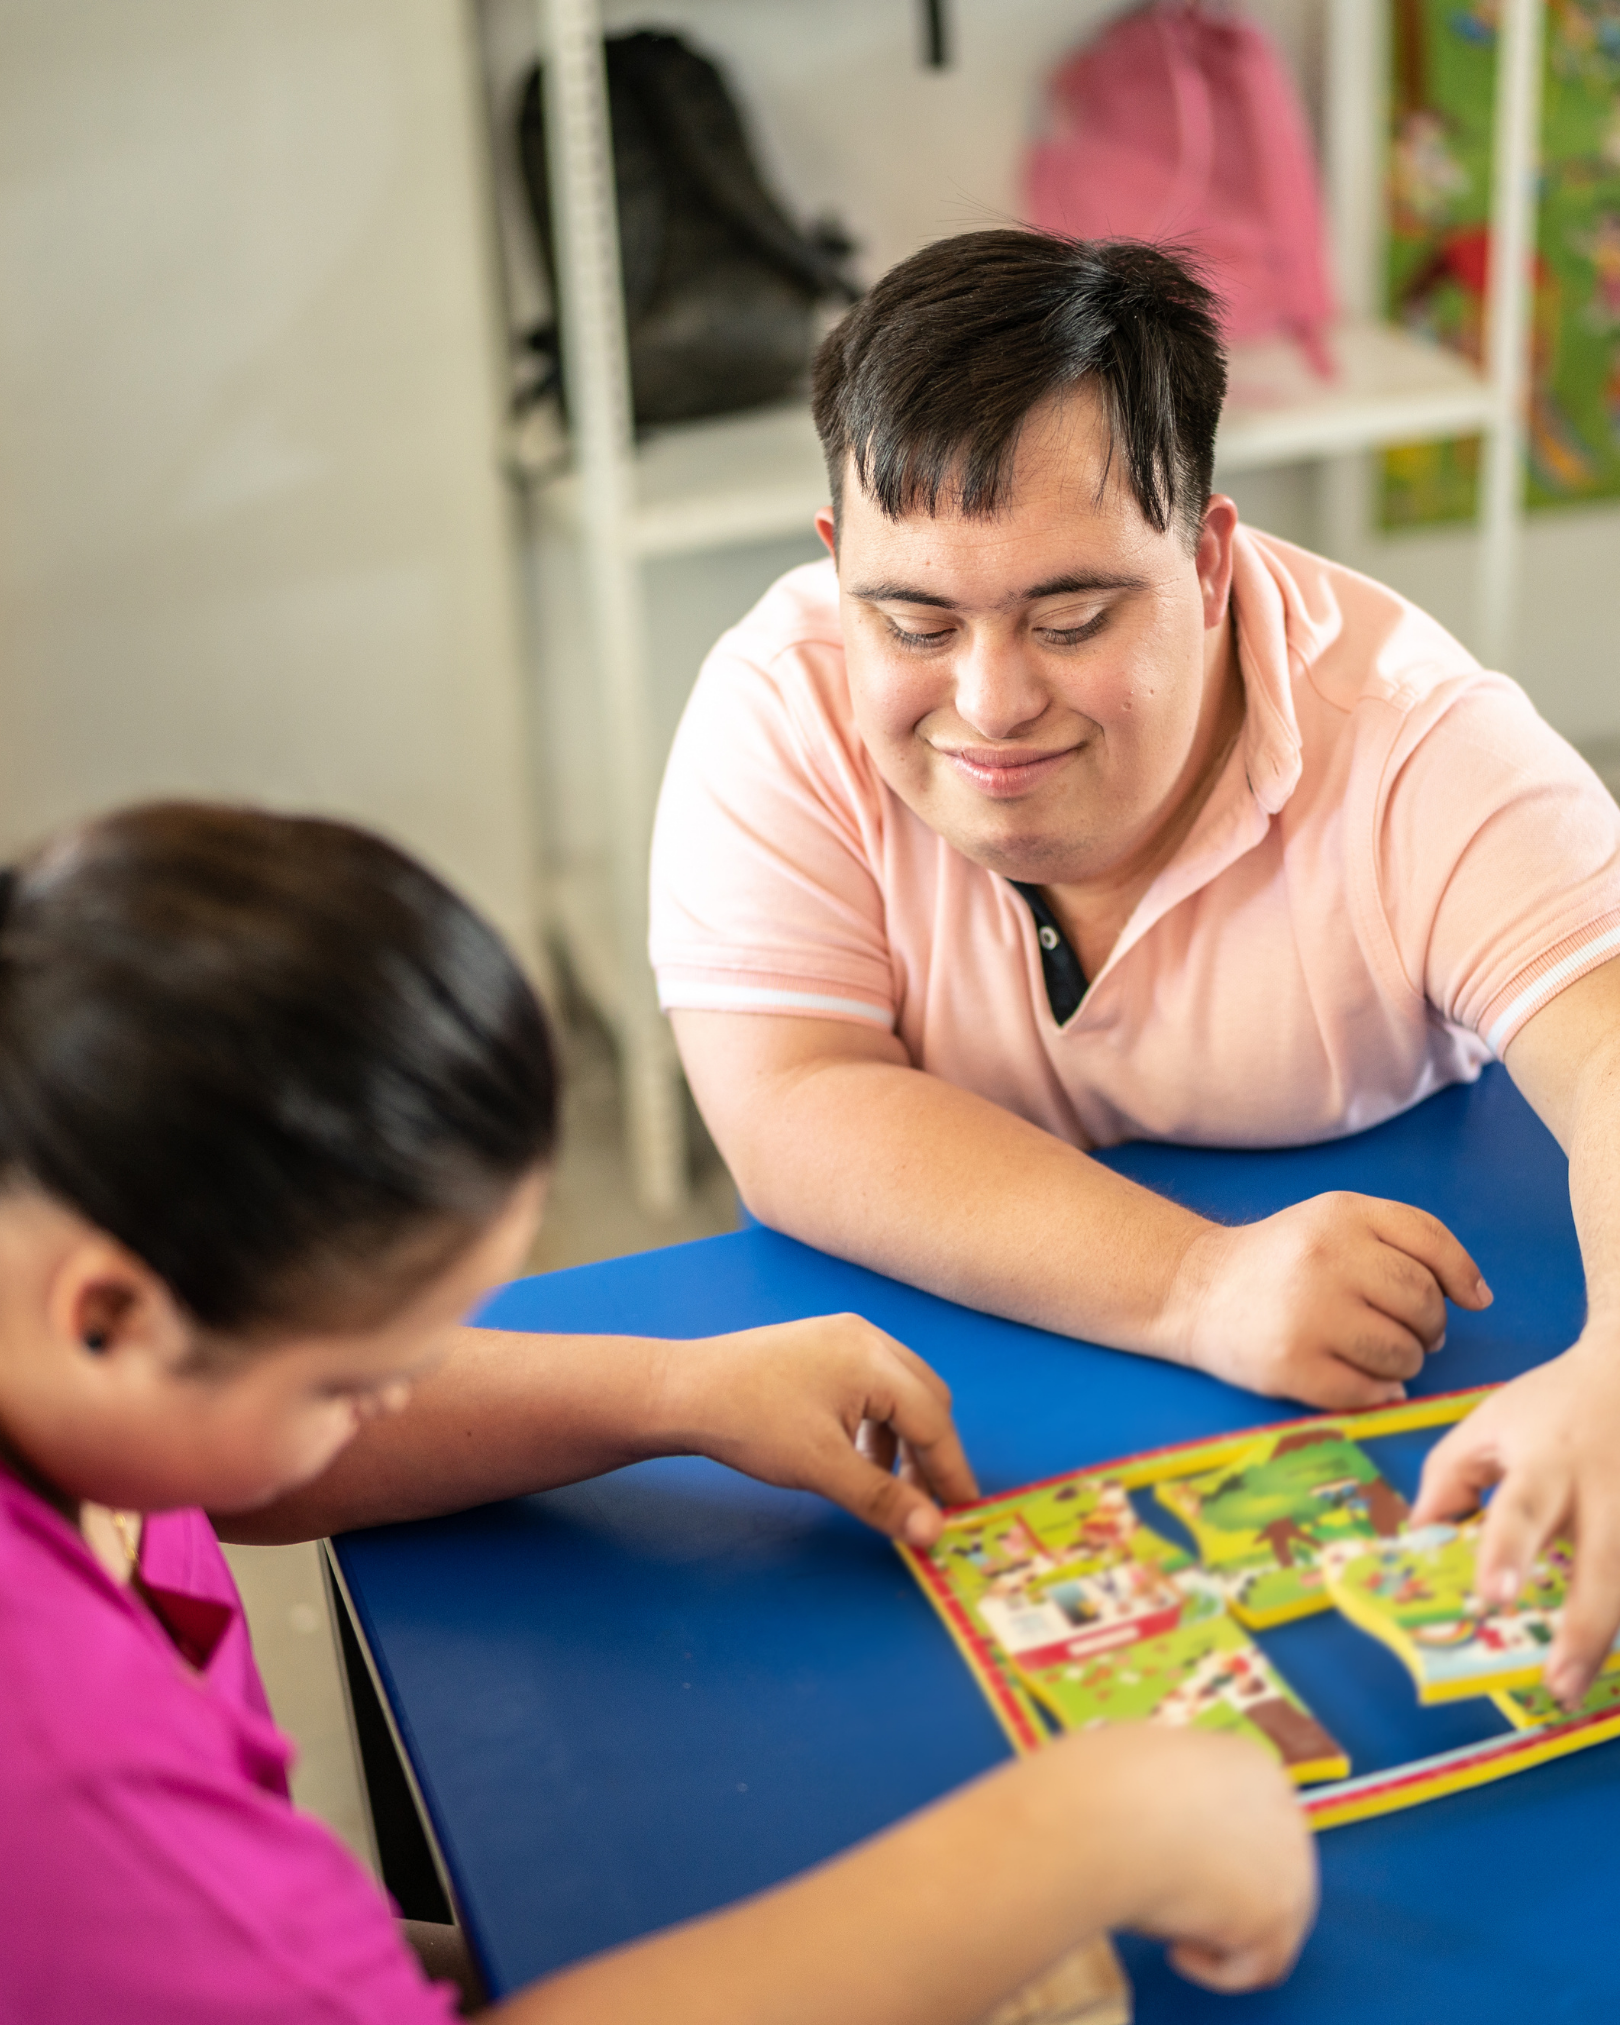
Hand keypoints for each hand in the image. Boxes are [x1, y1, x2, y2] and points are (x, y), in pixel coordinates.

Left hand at [656, 1315, 977, 1546]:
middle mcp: (866, 1338)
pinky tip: (854, 1458)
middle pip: (925, 1400)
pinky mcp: (820, 1349)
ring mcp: (841, 1339)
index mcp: (873, 1358)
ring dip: (901, 1442)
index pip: (934, 1420)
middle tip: (925, 1503)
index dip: (952, 1470)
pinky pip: (870, 1388)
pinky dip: (875, 1426)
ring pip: (899, 1394)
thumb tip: (933, 1534)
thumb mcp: (820, 1467)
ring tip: (885, 1486)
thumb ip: (882, 1499)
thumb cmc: (748, 1422)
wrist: (681, 1391)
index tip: (965, 1512)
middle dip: (930, 1453)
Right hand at [1067, 1725, 1316, 1992]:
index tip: (1180, 1864)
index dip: (1220, 1850)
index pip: (1256, 1820)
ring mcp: (1291, 1864)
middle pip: (1274, 1871)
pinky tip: (1177, 1950)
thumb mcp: (1147, 1761)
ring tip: (1169, 1923)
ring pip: (1273, 1922)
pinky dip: (1217, 1968)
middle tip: (1180, 1903)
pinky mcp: (1278, 1916)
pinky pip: (1259, 1964)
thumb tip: (1166, 1815)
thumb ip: (1178, 1787)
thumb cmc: (1102, 1784)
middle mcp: (1284, 1809)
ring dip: (1224, 1930)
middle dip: (1232, 1893)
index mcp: (1251, 1765)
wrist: (1104, 1815)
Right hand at [1169, 1192, 1491, 1407]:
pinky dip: (1375, 1391)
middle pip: (1423, 1303)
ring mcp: (1307, 1313)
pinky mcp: (1291, 1364)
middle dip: (1428, 1326)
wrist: (1195, 1289)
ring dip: (1403, 1362)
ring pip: (1403, 1353)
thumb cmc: (1280, 1260)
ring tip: (1374, 1352)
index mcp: (1341, 1215)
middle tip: (1405, 1330)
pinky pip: (1368, 1390)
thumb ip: (1406, 1240)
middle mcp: (1325, 1258)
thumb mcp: (1335, 1221)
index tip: (1470, 1300)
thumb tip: (1478, 1297)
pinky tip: (1355, 1376)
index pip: (1432, 1244)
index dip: (1461, 1276)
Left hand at [1412, 1338, 1619, 1706]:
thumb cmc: (1548, 1406)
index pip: (1522, 1509)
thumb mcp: (1487, 1424)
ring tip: (1574, 1687)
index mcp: (1547, 1462)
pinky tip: (1610, 1657)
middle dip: (1582, 1628)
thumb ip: (1448, 1479)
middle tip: (1556, 1682)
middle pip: (1603, 1562)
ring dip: (1607, 1638)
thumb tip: (1417, 1537)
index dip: (1508, 1554)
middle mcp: (1603, 1488)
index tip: (1495, 1597)